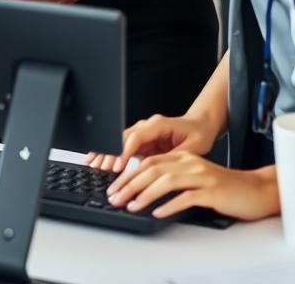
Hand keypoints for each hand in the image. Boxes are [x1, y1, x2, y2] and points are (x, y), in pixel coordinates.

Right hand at [85, 113, 218, 172]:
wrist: (201, 125)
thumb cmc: (199, 134)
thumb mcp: (192, 148)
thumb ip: (174, 157)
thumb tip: (159, 169)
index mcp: (158, 125)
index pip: (137, 137)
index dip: (125, 151)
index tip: (117, 164)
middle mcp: (147, 127)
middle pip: (123, 138)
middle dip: (109, 152)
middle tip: (98, 166)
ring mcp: (144, 134)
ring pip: (120, 142)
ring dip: (107, 153)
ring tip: (93, 164)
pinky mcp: (143, 143)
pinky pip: (125, 149)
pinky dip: (113, 156)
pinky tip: (102, 163)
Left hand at [104, 151, 279, 220]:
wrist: (258, 190)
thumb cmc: (226, 188)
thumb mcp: (196, 178)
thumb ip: (175, 179)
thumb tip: (146, 190)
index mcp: (184, 158)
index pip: (149, 162)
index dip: (129, 173)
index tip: (115, 186)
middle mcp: (190, 163)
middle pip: (152, 169)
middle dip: (130, 183)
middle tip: (115, 197)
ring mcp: (202, 177)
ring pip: (166, 181)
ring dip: (145, 194)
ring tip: (131, 205)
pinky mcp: (213, 192)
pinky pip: (187, 197)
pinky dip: (170, 204)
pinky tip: (158, 212)